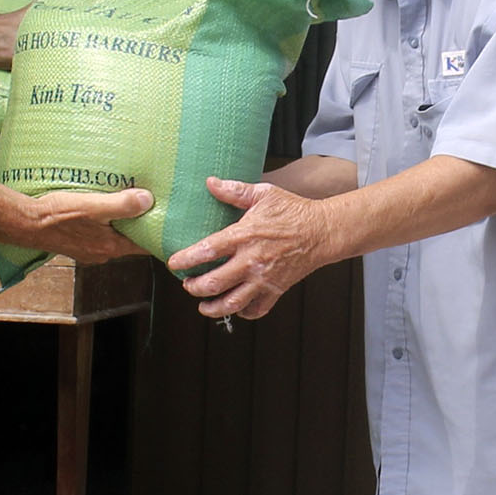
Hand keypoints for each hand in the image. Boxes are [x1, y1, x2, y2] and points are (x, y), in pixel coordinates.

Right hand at [22, 187, 151, 263]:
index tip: (168, 222)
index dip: (157, 234)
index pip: (144, 246)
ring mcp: (88, 250)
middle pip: (130, 241)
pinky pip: (99, 235)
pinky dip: (105, 224)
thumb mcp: (93, 205)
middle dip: (140, 226)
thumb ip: (122, 204)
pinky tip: (101, 210)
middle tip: (151, 207)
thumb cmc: (58, 215)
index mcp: (110, 246)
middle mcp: (101, 252)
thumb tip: (148, 201)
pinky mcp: (77, 244)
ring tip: (127, 204)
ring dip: (121, 224)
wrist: (27, 224)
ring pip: (114, 237)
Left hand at [167, 177, 331, 319]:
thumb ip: (234, 190)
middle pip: (214, 283)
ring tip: (203, 305)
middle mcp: (252, 261)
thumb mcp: (263, 194)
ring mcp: (264, 279)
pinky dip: (242, 312)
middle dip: (194, 287)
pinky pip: (256, 310)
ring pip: (232, 303)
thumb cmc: (293, 210)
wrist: (322, 232)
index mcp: (245, 236)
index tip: (173, 263)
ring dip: (212, 307)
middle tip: (186, 284)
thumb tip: (210, 182)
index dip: (186, 259)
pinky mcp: (276, 290)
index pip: (208, 250)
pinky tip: (234, 307)